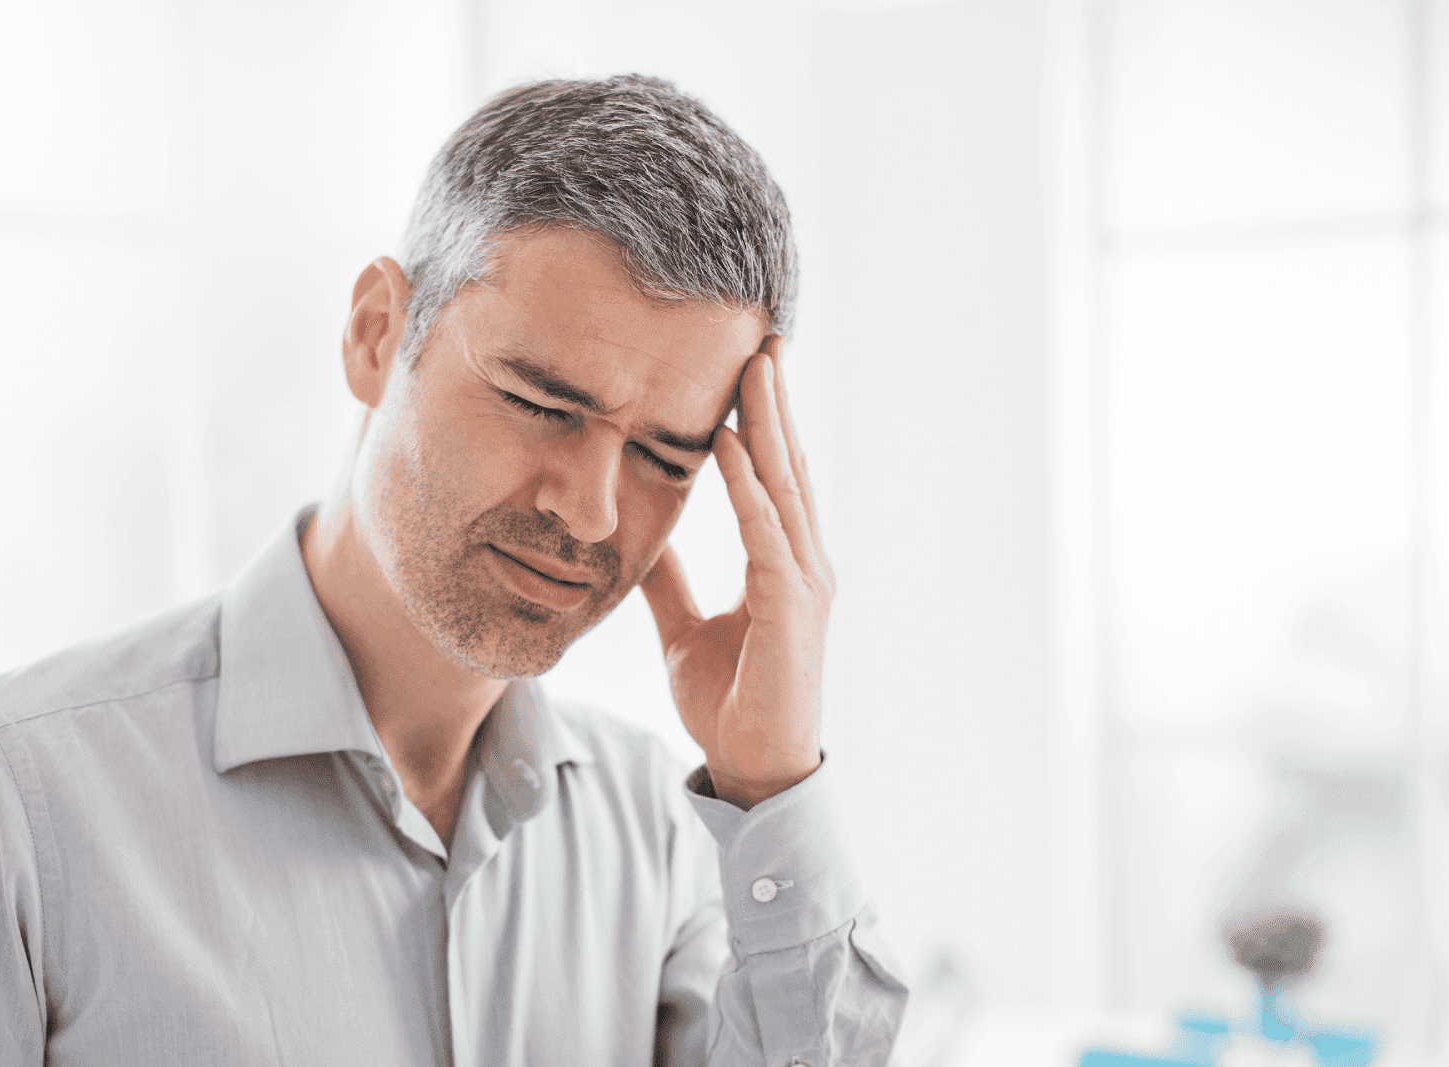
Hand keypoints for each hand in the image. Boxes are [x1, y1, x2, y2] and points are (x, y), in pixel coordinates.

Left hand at [640, 338, 834, 808]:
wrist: (752, 770)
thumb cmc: (730, 701)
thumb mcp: (684, 626)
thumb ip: (671, 579)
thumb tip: (643, 539)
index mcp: (781, 562)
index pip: (773, 477)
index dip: (762, 422)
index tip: (744, 367)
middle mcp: (804, 562)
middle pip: (788, 466)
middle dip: (774, 401)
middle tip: (762, 337)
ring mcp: (805, 583)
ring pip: (785, 487)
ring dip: (769, 424)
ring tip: (754, 366)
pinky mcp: (792, 609)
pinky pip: (767, 535)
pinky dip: (750, 488)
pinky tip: (733, 443)